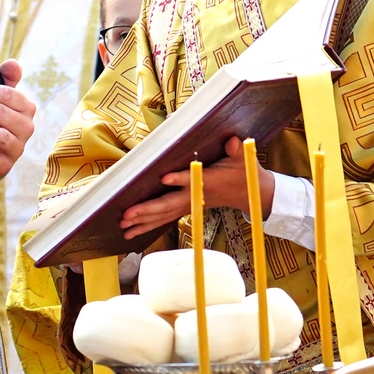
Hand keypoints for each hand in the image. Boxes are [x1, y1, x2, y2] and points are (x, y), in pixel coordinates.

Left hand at [118, 135, 274, 238]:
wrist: (250, 194)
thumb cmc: (243, 173)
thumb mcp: (243, 159)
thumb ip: (236, 150)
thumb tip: (233, 142)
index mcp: (208, 181)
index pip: (193, 180)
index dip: (180, 179)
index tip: (165, 178)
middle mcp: (195, 196)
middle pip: (169, 205)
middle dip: (148, 210)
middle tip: (128, 215)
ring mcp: (189, 205)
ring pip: (164, 216)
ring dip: (143, 222)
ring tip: (123, 228)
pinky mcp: (185, 208)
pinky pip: (164, 219)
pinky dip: (147, 225)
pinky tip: (131, 232)